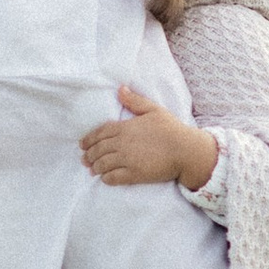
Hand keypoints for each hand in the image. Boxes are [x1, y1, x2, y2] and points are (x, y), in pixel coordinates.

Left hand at [80, 86, 219, 190]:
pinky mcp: (134, 174)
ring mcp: (127, 160)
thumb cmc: (171, 129)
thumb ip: (134, 101)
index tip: (83, 145)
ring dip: (95, 167)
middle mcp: (122, 144)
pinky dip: (106, 178)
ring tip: (92, 169)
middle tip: (85, 159)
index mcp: (125, 127)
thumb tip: (120, 89)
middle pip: (98, 150)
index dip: (89, 140)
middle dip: (89, 155)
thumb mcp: (153, 109)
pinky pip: (114, 178)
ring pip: (103, 164)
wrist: (185, 150)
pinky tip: (105, 178)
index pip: (100, 133)